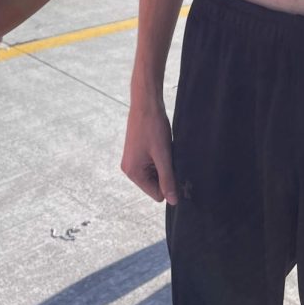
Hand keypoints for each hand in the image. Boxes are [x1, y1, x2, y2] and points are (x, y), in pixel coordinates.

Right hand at [121, 88, 177, 204]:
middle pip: (154, 185)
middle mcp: (129, 169)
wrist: (146, 103)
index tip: (174, 168)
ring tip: (163, 148)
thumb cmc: (153, 127)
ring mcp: (132, 160)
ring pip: (154, 174)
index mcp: (133, 173)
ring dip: (163, 164)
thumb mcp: (163, 156)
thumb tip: (173, 201)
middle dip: (165, 173)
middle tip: (168, 155)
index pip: (156, 194)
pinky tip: (161, 145)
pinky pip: (151, 164)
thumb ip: (168, 180)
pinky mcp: (136, 152)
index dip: (169, 184)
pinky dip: (159, 157)